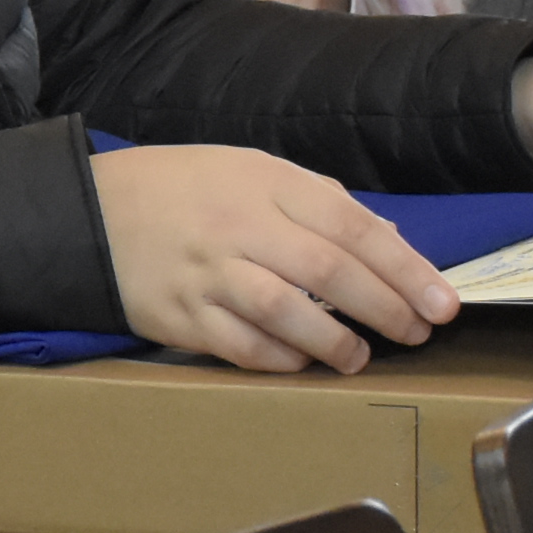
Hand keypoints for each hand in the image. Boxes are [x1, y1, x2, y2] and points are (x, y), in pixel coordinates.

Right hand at [91, 145, 454, 375]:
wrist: (90, 211)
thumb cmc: (186, 190)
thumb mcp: (251, 171)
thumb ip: (319, 203)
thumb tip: (392, 245)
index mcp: (263, 183)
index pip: (350, 226)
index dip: (404, 268)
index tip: (442, 303)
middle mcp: (237, 226)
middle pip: (326, 270)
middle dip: (383, 307)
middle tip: (416, 333)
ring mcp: (205, 273)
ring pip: (283, 311)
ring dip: (334, 341)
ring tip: (359, 357)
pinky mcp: (179, 315)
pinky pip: (239, 346)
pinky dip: (279, 359)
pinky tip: (303, 362)